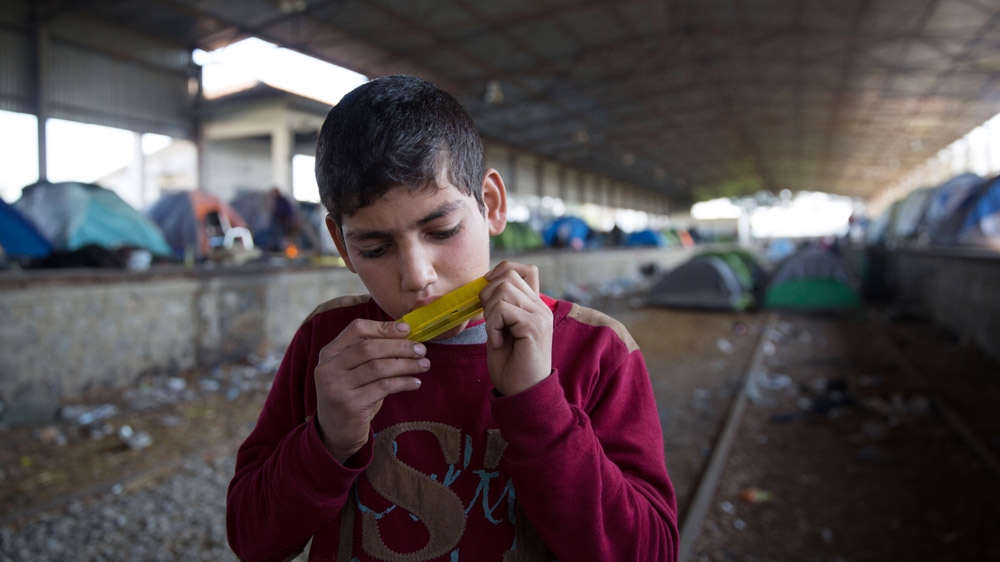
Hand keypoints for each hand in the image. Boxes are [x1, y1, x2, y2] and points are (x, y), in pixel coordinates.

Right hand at [314, 320, 428, 462]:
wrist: (337, 432)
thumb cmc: (352, 395)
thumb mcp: (354, 370)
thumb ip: (371, 352)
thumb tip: (404, 333)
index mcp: (329, 353)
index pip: (357, 329)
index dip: (383, 327)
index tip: (407, 330)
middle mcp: (328, 368)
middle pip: (369, 348)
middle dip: (399, 346)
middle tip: (421, 350)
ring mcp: (336, 387)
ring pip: (378, 368)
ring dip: (406, 364)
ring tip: (424, 365)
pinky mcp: (349, 405)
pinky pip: (383, 387)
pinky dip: (403, 382)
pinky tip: (415, 382)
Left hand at [481, 260, 553, 395]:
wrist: (522, 392)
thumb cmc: (510, 364)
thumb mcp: (502, 328)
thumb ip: (500, 307)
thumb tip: (484, 285)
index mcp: (535, 305)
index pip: (525, 269)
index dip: (502, 271)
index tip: (488, 292)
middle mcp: (541, 307)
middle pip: (509, 276)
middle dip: (488, 294)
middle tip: (489, 320)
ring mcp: (540, 316)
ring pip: (504, 290)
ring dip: (490, 313)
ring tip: (495, 334)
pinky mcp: (534, 327)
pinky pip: (503, 310)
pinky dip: (492, 326)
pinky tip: (497, 343)